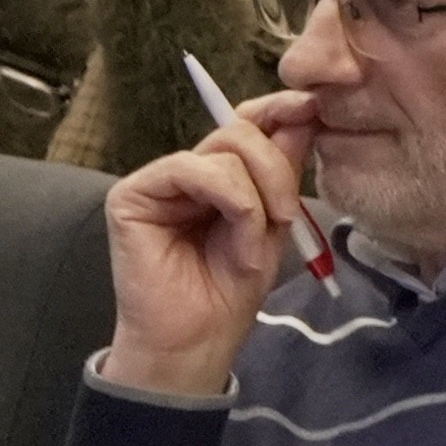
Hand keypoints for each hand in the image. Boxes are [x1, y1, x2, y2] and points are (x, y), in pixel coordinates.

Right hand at [95, 90, 319, 399]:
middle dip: (276, 166)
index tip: (313, 107)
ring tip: (261, 231)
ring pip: (223, 149)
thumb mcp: (275, 218)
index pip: (250, 123)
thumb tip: (304, 111)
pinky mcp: (131, 195)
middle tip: (287, 211)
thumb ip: (284, 166)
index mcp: (223, 173)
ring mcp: (159, 180)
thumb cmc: (232, 286)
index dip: (280, 110)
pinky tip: (237, 218)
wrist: (198, 337)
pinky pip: (190, 169)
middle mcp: (190, 170)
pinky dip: (227, 192)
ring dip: (255, 189)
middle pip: (241, 131)